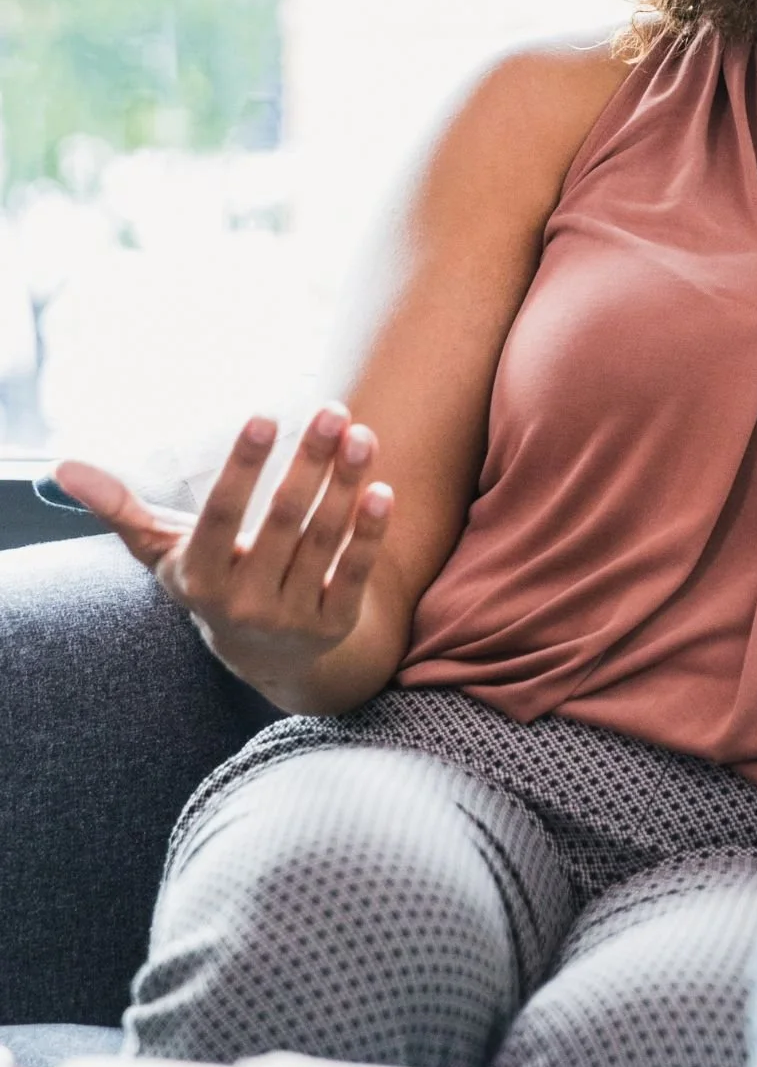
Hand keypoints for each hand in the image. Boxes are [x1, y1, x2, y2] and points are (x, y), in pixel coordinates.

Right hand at [54, 405, 393, 705]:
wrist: (266, 656)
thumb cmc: (214, 579)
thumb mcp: (167, 552)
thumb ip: (123, 510)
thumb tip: (63, 468)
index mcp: (201, 577)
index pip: (221, 517)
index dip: (243, 467)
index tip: (265, 416)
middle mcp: (244, 600)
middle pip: (281, 522)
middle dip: (308, 464)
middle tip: (331, 411)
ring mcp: (291, 616)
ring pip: (323, 540)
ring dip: (345, 485)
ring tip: (360, 434)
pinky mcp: (335, 623)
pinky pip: (355, 573)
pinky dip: (369, 532)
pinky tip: (382, 488)